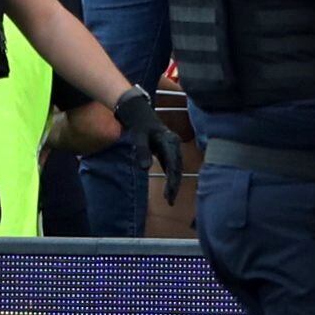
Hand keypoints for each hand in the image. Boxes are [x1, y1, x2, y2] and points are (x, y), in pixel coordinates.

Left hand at [114, 85, 182, 200]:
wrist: (139, 113)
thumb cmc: (138, 125)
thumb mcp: (138, 137)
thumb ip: (141, 151)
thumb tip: (144, 169)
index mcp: (169, 141)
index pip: (173, 164)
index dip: (172, 181)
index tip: (169, 195)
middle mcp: (174, 144)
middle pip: (177, 168)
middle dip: (174, 185)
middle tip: (170, 201)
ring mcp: (173, 147)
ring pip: (177, 168)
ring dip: (174, 182)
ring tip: (169, 198)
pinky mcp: (169, 150)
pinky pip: (173, 165)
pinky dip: (171, 177)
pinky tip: (169, 189)